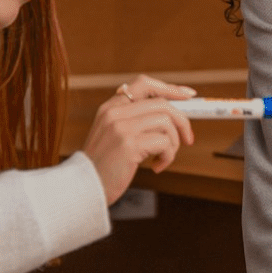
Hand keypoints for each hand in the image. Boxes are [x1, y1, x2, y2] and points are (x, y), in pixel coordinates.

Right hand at [81, 76, 196, 203]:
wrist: (84, 188)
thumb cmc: (103, 166)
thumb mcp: (114, 136)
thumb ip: (135, 121)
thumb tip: (172, 117)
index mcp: (110, 107)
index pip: (144, 84)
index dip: (169, 88)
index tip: (187, 96)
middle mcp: (115, 112)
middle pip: (162, 104)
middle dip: (182, 122)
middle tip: (187, 139)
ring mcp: (121, 127)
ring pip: (166, 123)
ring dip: (173, 144)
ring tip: (162, 158)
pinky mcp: (129, 144)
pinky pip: (164, 143)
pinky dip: (168, 157)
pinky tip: (156, 167)